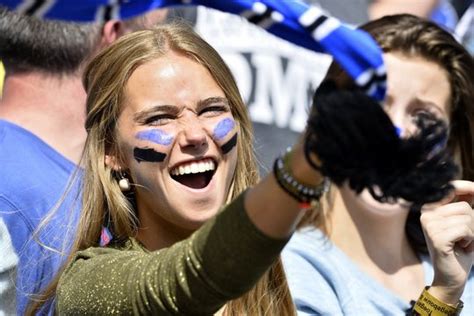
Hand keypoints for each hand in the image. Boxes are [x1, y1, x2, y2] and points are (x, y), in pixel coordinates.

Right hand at [420, 180, 473, 303]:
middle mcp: (426, 214)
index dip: (468, 187)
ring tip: (463, 243)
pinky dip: (470, 240)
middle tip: (465, 237)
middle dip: (473, 222)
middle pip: (464, 206)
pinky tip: (461, 247)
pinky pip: (464, 230)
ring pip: (466, 218)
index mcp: (430, 208)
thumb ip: (467, 204)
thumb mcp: (464, 222)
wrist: (451, 276)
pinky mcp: (437, 238)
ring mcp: (429, 225)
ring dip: (472, 233)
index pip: (451, 187)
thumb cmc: (460, 248)